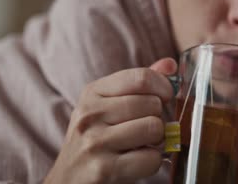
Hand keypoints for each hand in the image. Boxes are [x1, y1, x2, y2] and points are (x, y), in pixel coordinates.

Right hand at [44, 58, 176, 183]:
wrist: (67, 179)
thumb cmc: (95, 139)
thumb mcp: (108, 105)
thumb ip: (140, 83)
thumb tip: (170, 64)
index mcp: (93, 92)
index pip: (141, 77)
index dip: (163, 87)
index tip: (165, 97)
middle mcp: (90, 114)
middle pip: (152, 104)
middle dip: (157, 118)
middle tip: (145, 129)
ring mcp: (95, 142)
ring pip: (154, 128)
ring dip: (156, 141)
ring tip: (141, 144)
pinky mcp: (103, 169)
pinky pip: (151, 158)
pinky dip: (152, 162)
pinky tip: (136, 161)